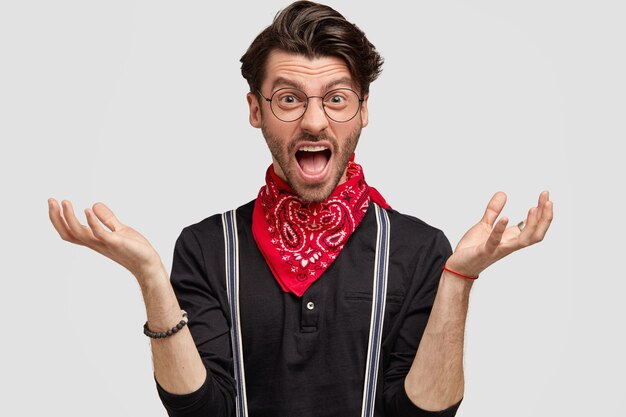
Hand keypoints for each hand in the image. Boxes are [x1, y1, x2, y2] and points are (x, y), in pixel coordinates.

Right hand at [48, 198, 164, 284]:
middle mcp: (95, 243)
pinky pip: (100, 233)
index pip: (69, 231)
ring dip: (70, 217)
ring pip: (79, 233)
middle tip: (51, 200)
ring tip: (65, 202)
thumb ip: (107, 219)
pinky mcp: (116, 242)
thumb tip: (94, 205)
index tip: (54, 202)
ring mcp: (104, 244)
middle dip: (57, 217)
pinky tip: (88, 210)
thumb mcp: (119, 230)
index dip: (59, 218)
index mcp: (94, 240)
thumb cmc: (134, 249)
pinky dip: (92, 222)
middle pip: (68, 233)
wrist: (148, 263)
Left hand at [445, 191, 552, 277]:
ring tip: (534, 208)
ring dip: (532, 225)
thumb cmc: (473, 248)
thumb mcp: (484, 225)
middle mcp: (509, 244)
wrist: (459, 266)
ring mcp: (498, 249)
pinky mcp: (484, 251)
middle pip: (536, 234)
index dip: (542, 212)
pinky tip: (505, 218)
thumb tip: (503, 193)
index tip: (545, 195)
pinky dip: (500, 230)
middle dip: (544, 217)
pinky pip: (495, 241)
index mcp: (511, 238)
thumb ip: (493, 210)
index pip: (534, 226)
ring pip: (523, 241)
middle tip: (548, 199)